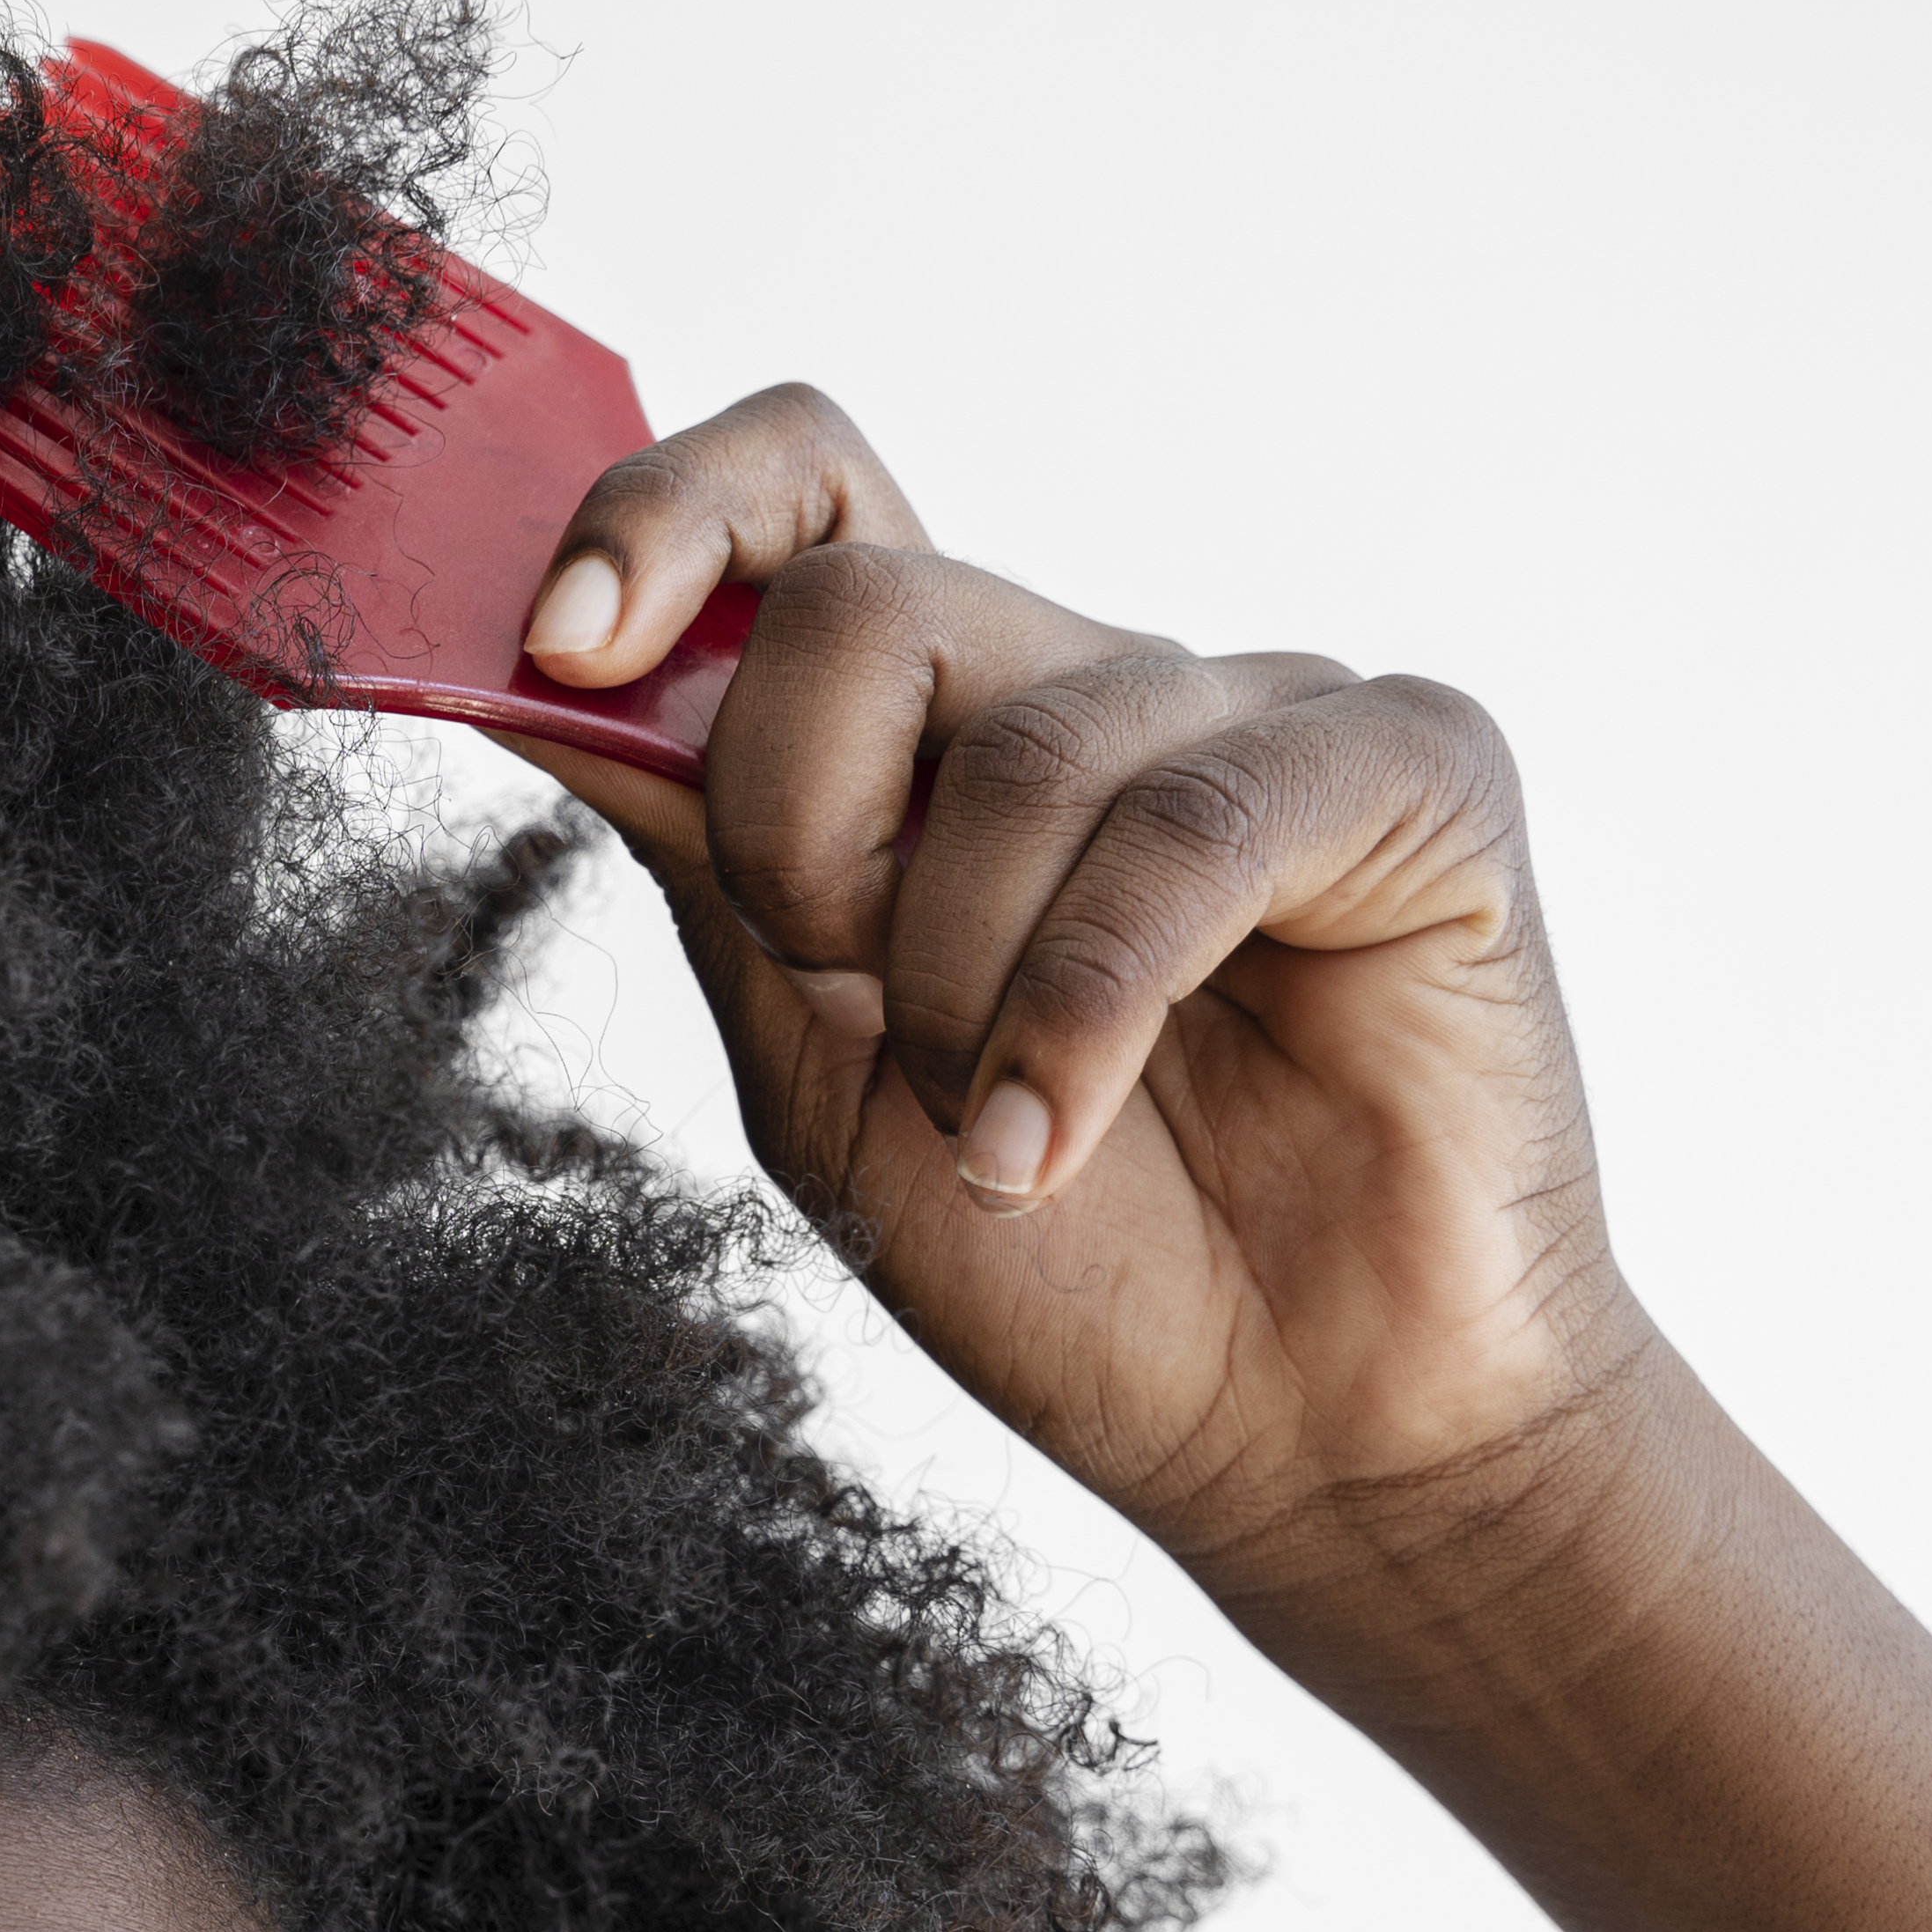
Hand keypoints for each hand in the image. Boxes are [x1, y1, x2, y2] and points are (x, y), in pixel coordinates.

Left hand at [494, 387, 1652, 1703]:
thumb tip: (519, 671)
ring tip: (1000, 1142)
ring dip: (956, 993)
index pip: (803, 498)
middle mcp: (1092, 684)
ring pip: (1017, 751)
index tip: (563, 642)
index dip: (664, 515)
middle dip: (798, 837)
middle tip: (852, 1001)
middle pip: (863, 601)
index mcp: (942, 731)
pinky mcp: (1412, 770)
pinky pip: (1194, 824)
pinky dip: (1087, 1010)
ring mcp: (1260, 713)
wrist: (1296, 1434)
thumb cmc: (1062, 1260)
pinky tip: (1059, 1142)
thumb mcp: (808, 1047)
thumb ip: (697, 846)